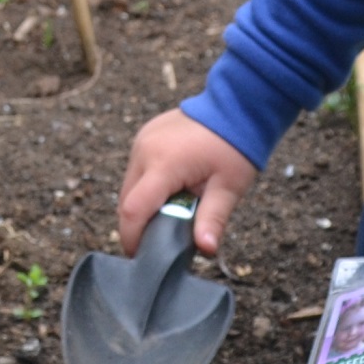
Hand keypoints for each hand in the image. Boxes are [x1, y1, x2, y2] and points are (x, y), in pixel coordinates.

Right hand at [118, 109, 257, 254]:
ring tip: (169, 213)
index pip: (133, 210)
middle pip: (127, 201)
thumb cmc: (235, 146)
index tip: (141, 257)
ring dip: (143, 205)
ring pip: (129, 187)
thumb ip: (212, 219)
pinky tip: (169, 191)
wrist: (236, 106)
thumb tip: (205, 249)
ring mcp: (141, 141)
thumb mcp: (229, 187)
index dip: (132, 238)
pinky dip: (146, 187)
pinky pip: (136, 171)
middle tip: (161, 239)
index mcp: (164, 164)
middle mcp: (145, 151)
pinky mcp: (144, 137)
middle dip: (138, 224)